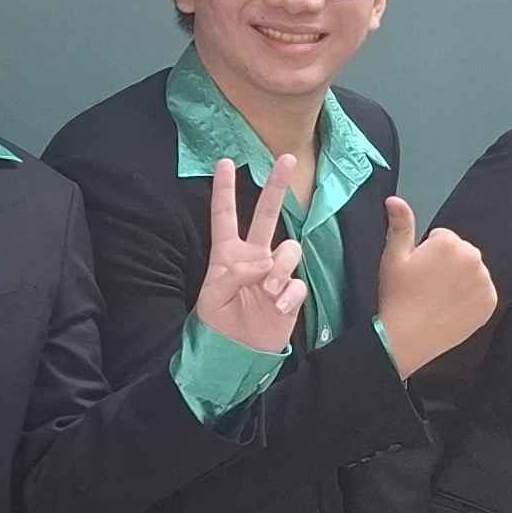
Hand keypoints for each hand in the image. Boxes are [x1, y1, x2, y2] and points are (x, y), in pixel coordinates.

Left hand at [194, 157, 312, 354]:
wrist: (236, 354)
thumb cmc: (217, 324)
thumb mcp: (213, 296)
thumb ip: (234, 273)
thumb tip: (263, 265)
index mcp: (227, 255)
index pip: (225, 216)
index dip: (225, 189)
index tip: (224, 162)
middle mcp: (253, 257)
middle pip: (266, 215)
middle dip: (275, 186)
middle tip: (286, 158)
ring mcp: (274, 273)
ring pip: (289, 249)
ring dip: (280, 267)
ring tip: (268, 290)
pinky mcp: (291, 293)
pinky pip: (298, 282)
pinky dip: (289, 293)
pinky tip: (278, 306)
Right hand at [374, 194, 496, 376]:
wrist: (407, 337)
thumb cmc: (397, 295)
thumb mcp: (393, 256)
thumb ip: (400, 224)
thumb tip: (395, 199)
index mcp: (450, 242)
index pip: (442, 238)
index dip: (427, 254)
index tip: (419, 272)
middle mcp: (472, 257)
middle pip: (460, 253)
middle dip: (447, 264)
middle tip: (427, 286)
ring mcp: (484, 281)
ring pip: (472, 272)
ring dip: (460, 280)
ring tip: (438, 298)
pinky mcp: (490, 302)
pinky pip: (481, 292)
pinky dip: (470, 298)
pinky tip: (452, 308)